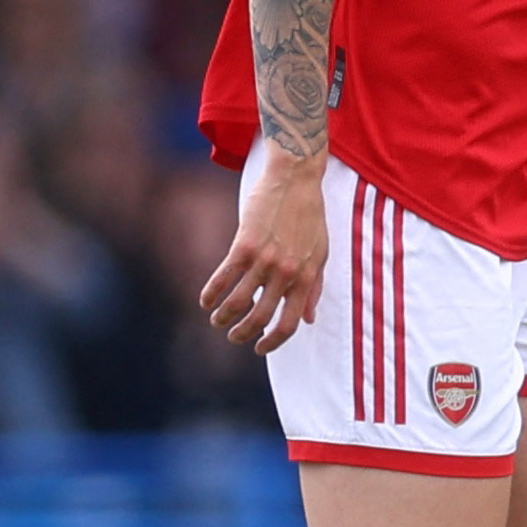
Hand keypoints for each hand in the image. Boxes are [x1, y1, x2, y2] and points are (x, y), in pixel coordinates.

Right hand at [199, 142, 325, 352]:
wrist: (295, 178)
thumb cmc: (310, 215)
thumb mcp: (321, 253)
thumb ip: (314, 287)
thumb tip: (308, 319)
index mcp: (306, 277)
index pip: (288, 323)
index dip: (273, 342)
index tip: (260, 348)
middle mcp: (286, 272)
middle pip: (260, 317)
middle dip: (243, 333)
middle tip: (234, 337)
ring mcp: (264, 259)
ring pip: (238, 302)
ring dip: (223, 317)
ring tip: (217, 320)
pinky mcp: (244, 245)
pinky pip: (223, 278)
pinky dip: (211, 293)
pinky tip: (205, 300)